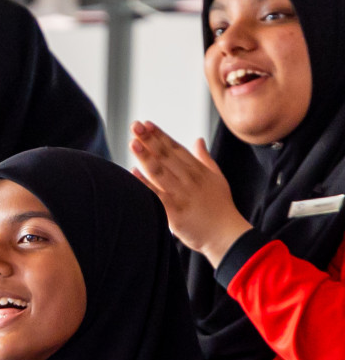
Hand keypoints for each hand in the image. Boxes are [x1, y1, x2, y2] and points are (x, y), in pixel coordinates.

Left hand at [130, 120, 251, 266]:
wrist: (226, 234)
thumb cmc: (220, 208)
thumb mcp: (217, 178)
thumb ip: (204, 158)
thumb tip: (198, 140)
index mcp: (198, 170)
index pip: (175, 149)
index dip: (160, 136)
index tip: (147, 124)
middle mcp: (190, 179)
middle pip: (166, 156)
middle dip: (150, 140)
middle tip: (135, 126)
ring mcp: (183, 194)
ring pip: (160, 172)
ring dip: (146, 156)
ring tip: (133, 143)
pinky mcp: (176, 211)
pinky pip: (158, 195)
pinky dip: (145, 184)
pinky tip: (133, 173)